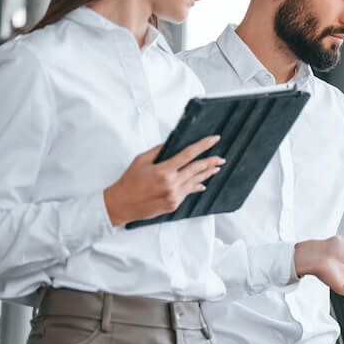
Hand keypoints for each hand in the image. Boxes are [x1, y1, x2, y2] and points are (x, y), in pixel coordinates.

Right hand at [103, 135, 224, 225]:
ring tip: (216, 168)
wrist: (122, 204)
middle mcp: (172, 184)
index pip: (188, 154)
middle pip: (197, 169)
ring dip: (207, 174)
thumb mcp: (141, 160)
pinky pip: (188, 192)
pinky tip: (202, 183)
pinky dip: (196, 186)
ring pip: (195, 181)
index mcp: (164, 170)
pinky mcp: (174, 204)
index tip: (214, 139)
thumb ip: (158, 151)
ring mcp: (174, 196)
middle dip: (210, 162)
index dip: (203, 145)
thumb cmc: (129, 181)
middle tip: (221, 157)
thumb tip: (172, 143)